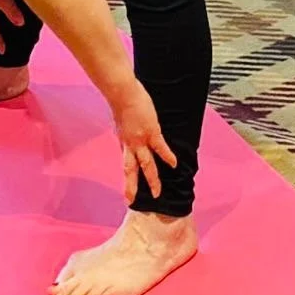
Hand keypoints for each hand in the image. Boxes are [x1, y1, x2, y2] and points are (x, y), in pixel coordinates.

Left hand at [109, 83, 177, 204]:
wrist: (122, 93)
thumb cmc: (121, 100)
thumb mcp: (120, 118)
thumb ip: (124, 126)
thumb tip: (124, 127)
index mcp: (123, 141)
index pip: (127, 162)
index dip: (128, 175)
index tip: (127, 186)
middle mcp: (129, 145)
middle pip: (130, 170)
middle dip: (132, 186)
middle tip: (131, 201)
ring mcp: (140, 140)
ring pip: (146, 165)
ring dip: (152, 180)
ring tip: (157, 193)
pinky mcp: (151, 132)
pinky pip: (160, 148)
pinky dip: (167, 157)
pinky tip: (174, 165)